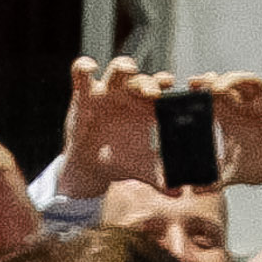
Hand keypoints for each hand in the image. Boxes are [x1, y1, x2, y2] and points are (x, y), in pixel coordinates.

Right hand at [56, 56, 166, 198]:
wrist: (92, 165)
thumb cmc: (122, 160)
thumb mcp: (141, 169)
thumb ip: (159, 179)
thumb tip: (178, 194)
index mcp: (149, 109)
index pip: (164, 92)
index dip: (173, 89)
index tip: (179, 92)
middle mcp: (131, 95)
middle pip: (143, 79)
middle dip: (149, 81)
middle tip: (156, 92)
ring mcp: (108, 91)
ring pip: (118, 69)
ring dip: (124, 67)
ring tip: (130, 70)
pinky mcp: (84, 93)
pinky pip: (82, 73)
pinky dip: (84, 67)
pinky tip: (89, 68)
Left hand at [197, 71, 261, 203]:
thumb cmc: (258, 167)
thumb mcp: (231, 173)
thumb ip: (213, 180)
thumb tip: (194, 192)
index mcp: (226, 119)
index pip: (207, 100)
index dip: (193, 95)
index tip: (179, 97)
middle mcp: (239, 107)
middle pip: (218, 84)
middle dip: (204, 82)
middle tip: (191, 84)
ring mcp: (254, 102)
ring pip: (236, 80)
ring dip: (222, 79)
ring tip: (209, 86)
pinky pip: (257, 83)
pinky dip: (243, 81)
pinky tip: (230, 88)